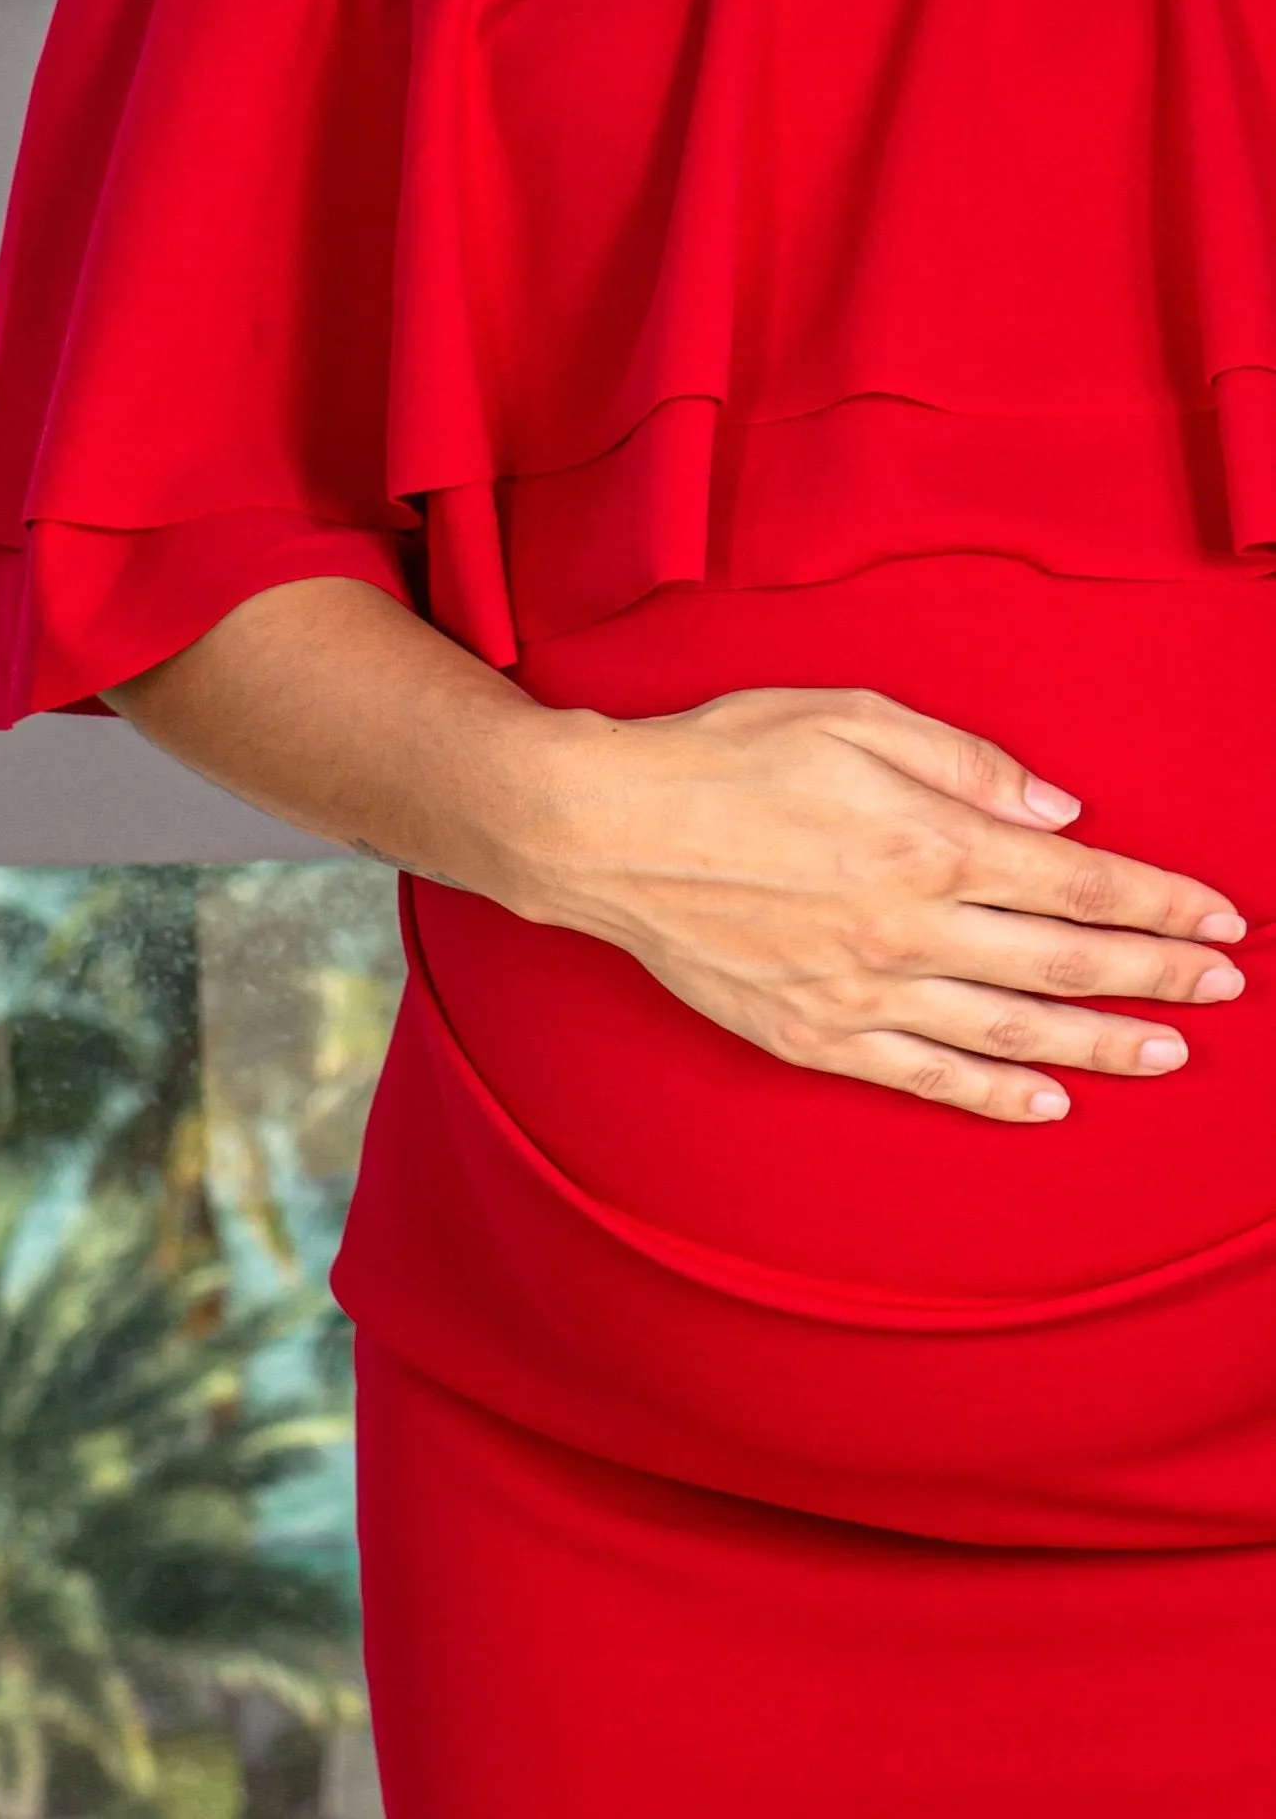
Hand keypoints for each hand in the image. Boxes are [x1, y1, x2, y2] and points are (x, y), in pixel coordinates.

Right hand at [528, 687, 1247, 1123]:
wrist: (604, 832)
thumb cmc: (722, 757)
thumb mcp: (849, 718)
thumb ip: (966, 764)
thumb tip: (1057, 814)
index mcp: (927, 841)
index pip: (1076, 883)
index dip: (1159, 902)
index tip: (1220, 920)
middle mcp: (908, 928)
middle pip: (1063, 961)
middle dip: (1155, 975)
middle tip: (1221, 989)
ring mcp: (861, 992)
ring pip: (1008, 1029)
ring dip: (1098, 1042)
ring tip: (1166, 1053)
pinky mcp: (813, 1035)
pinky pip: (922, 1077)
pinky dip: (993, 1093)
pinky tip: (1046, 1101)